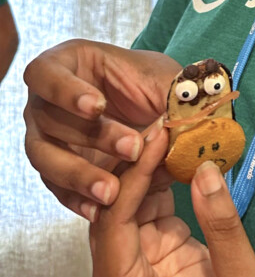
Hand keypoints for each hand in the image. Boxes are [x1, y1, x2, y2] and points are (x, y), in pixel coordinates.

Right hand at [24, 39, 180, 220]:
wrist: (161, 116)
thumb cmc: (156, 86)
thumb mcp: (167, 81)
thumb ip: (173, 92)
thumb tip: (187, 113)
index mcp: (68, 65)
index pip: (46, 74)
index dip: (65, 90)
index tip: (98, 106)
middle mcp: (47, 101)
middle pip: (49, 119)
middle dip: (91, 136)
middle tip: (131, 149)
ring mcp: (47, 136)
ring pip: (46, 158)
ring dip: (79, 175)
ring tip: (112, 193)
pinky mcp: (58, 170)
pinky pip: (57, 188)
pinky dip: (77, 200)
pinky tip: (98, 211)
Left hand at [89, 127, 254, 276]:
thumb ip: (223, 228)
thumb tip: (204, 169)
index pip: (114, 223)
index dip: (134, 176)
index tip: (158, 136)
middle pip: (114, 208)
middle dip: (138, 164)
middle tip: (165, 121)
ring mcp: (135, 260)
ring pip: (129, 201)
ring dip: (151, 165)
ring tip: (174, 126)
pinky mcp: (155, 247)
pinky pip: (150, 203)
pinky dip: (165, 176)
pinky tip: (180, 149)